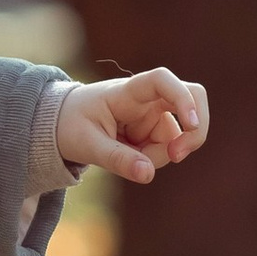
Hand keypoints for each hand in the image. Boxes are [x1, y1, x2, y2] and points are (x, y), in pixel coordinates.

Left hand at [58, 68, 209, 184]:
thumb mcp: (87, 144)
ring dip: (158, 156)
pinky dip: (153, 160)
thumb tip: (148, 175)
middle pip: (192, 98)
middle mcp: (147, 98)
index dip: (182, 97)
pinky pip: (167, 149)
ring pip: (176, 138)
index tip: (191, 123)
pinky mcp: (156, 130)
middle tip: (176, 157)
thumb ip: (117, 159)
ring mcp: (154, 114)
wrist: (62, 124)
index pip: (161, 80)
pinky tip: (131, 157)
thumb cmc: (71, 125)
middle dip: (194, 131)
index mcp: (127, 91)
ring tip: (123, 157)